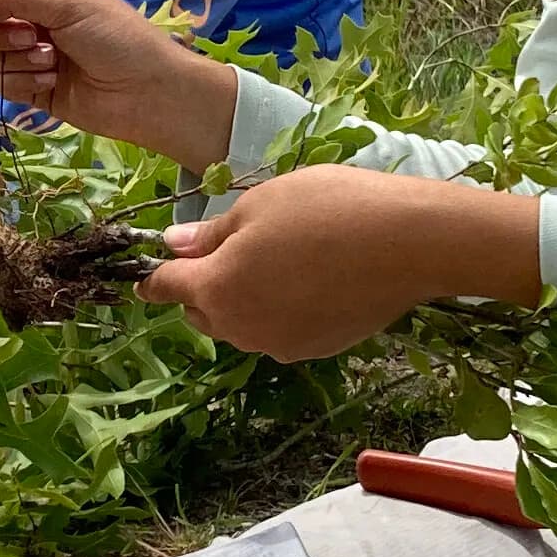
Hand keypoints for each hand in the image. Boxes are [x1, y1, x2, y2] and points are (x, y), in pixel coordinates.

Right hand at [0, 0, 235, 169]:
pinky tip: (52, 84)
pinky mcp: (33, 89)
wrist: (146, 92)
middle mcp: (35, 18)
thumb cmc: (114, 36)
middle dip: (4, 33)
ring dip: (18, 59)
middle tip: (32, 37)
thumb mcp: (67, 3)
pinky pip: (4, 84)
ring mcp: (32, 55)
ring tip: (51, 63)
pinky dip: (24, 83)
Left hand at [140, 166, 544, 361]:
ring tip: (275, 260)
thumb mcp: (258, 205)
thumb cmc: (326, 209)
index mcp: (216, 290)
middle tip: (227, 247)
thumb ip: (210, 234)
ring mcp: (279, 346)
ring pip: (241, 325)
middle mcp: (241, 329)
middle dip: (202, 287)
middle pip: (202, 312)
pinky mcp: (315, 351)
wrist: (408, 244)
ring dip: (241, 300)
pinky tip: (307, 280)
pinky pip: (277, 332)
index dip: (154, 277)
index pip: (166, 289)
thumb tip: (173, 247)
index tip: (148, 272)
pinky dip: (277, 311)